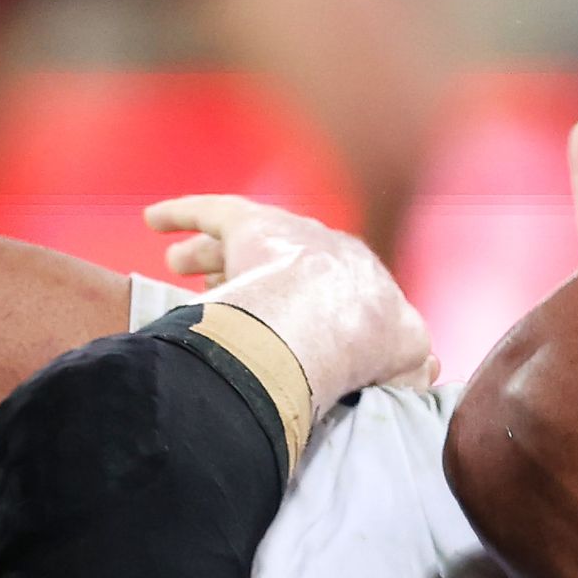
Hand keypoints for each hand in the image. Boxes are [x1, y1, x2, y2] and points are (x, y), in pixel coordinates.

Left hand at [141, 194, 433, 401]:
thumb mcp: (406, 362)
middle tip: (217, 290)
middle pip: (278, 259)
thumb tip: (424, 367)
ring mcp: (286, 232)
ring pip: (236, 240)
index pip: (326, 286)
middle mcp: (325, 245)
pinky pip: (208, 211)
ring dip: (206, 252)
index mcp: (361, 279)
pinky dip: (180, 212)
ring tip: (176, 264)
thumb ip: (411, 365)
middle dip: (247, 272)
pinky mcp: (249, 223)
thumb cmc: (368, 351)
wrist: (336, 324)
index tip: (279, 326)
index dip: (300, 303)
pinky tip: (152, 220)